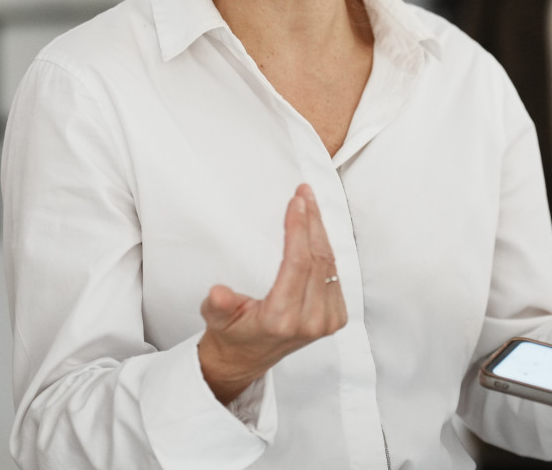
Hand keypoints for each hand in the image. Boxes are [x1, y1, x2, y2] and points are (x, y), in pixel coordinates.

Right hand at [197, 184, 347, 403]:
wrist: (247, 359)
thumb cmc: (232, 333)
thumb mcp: (216, 319)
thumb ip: (219, 305)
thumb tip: (218, 294)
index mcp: (281, 319)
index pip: (298, 263)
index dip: (299, 228)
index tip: (297, 201)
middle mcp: (310, 321)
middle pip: (318, 259)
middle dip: (312, 221)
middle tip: (304, 193)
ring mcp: (327, 321)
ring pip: (329, 265)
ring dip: (320, 231)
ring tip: (309, 205)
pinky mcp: (336, 318)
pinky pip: (334, 275)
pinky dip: (325, 249)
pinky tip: (315, 230)